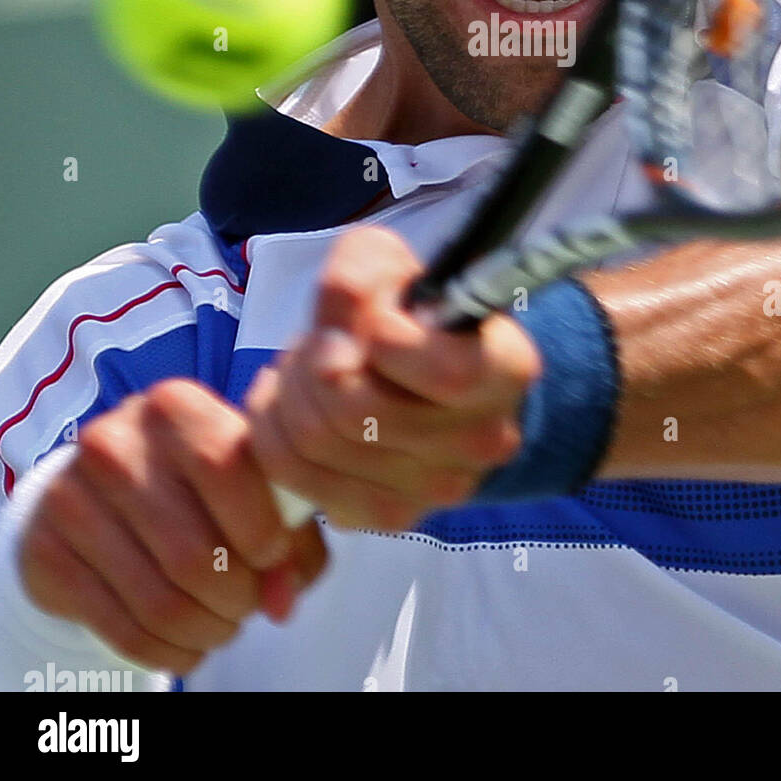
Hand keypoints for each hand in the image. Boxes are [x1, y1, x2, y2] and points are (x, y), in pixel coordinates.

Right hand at [19, 381, 325, 674]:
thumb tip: (282, 599)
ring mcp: (71, 496)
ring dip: (207, 630)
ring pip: (161, 601)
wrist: (95, 492)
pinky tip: (187, 644)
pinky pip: (122, 629)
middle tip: (247, 605)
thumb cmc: (192, 486)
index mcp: (176, 406)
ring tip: (222, 624)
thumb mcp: (248, 485)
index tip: (274, 558)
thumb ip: (288, 534)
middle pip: (195, 553)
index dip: (263, 531)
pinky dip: (169, 651)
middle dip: (238, 598)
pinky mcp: (46, 550)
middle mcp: (117, 442)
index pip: (227, 470)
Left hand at [245, 227, 541, 531]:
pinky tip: (290, 404)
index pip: (446, 372)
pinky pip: (295, 475)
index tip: (369, 320)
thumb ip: (360, 274)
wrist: (432, 376)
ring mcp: (438, 488)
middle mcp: (484, 439)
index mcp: (506, 370)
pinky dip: (273, 429)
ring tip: (303, 367)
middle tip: (318, 341)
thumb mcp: (394, 264)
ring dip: (290, 389)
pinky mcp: (388, 516)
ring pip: (318, 439)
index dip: (383, 338)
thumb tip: (332, 344)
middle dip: (314, 359)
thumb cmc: (413, 312)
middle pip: (356, 406)